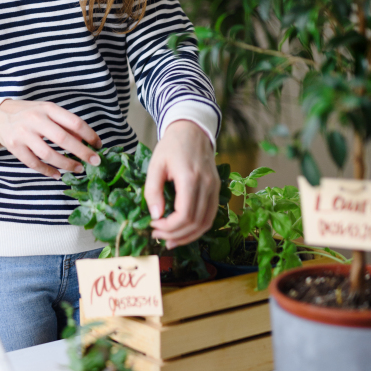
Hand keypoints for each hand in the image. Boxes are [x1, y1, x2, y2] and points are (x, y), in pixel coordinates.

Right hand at [0, 99, 101, 179]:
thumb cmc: (29, 113)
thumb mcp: (47, 111)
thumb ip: (65, 124)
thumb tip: (85, 141)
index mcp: (48, 108)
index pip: (74, 122)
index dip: (89, 135)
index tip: (98, 145)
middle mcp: (36, 120)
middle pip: (63, 139)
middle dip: (82, 152)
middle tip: (95, 162)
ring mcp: (24, 134)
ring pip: (49, 154)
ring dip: (66, 164)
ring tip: (78, 169)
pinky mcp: (14, 147)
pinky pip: (34, 164)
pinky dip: (47, 171)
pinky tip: (57, 175)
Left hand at [145, 120, 218, 248]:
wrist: (192, 130)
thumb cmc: (172, 145)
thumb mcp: (156, 165)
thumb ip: (153, 190)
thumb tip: (155, 216)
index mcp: (190, 178)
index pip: (185, 215)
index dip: (169, 227)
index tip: (153, 226)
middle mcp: (207, 185)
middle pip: (196, 223)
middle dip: (176, 235)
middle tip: (157, 236)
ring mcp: (215, 188)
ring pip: (206, 223)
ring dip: (188, 236)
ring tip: (170, 240)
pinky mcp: (216, 189)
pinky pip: (210, 215)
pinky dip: (197, 228)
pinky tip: (183, 231)